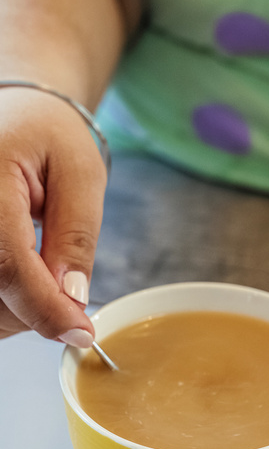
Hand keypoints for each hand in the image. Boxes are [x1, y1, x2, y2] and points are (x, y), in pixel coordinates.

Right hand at [0, 87, 105, 344]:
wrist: (15, 115)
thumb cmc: (48, 135)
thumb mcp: (80, 174)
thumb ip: (75, 236)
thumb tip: (73, 298)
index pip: (6, 265)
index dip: (45, 308)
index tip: (81, 332)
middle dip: (35, 312)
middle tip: (70, 297)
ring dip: (18, 313)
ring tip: (46, 279)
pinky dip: (4, 305)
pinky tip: (25, 284)